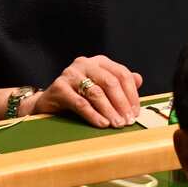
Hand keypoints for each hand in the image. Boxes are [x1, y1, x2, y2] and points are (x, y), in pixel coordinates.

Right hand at [25, 55, 143, 128]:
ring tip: (117, 124)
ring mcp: (71, 74)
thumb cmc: (78, 95)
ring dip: (109, 111)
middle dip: (122, 103)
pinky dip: (93, 115)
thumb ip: (119, 82)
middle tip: (128, 120)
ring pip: (96, 93)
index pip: (121, 74)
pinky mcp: (59, 87)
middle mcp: (86, 63)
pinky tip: (102, 124)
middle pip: (110, 82)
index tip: (136, 112)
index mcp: (99, 61)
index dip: (131, 93)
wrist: (48, 102)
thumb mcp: (100, 87)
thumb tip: (139, 79)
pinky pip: (80, 103)